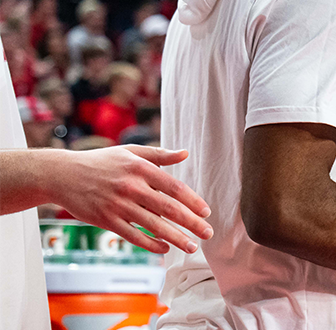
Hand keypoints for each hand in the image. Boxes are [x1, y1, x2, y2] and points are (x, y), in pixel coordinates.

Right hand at [49, 146, 211, 253]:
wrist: (63, 175)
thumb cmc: (101, 162)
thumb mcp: (130, 152)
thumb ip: (159, 155)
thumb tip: (185, 153)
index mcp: (141, 169)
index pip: (174, 187)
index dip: (193, 201)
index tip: (206, 212)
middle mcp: (132, 187)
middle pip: (168, 208)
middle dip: (191, 223)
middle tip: (208, 233)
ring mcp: (118, 205)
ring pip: (153, 225)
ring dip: (176, 238)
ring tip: (192, 246)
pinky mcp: (106, 220)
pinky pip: (133, 235)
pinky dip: (150, 243)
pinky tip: (165, 248)